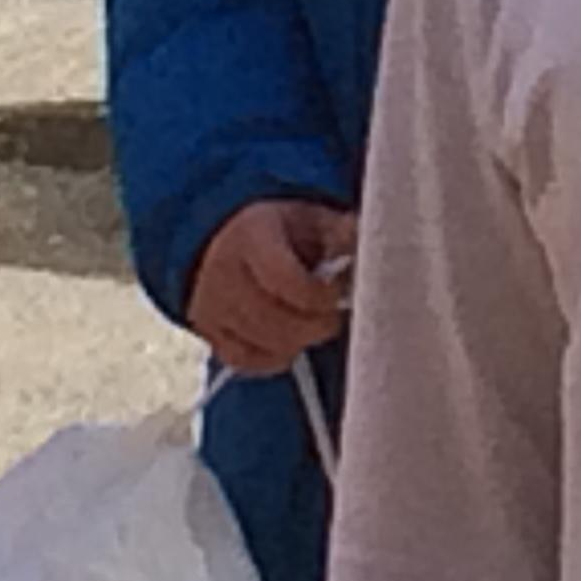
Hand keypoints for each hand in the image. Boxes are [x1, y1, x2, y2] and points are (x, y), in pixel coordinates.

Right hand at [187, 197, 357, 376]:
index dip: (318, 295)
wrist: (230, 238)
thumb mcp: (313, 218)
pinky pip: (245, 362)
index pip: (282, 278)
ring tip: (315, 321)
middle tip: (334, 314)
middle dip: (315, 323)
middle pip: (273, 319)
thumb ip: (342, 233)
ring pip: (262, 345)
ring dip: (299, 341)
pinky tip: (292, 338)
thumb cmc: (282, 231)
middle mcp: (222, 273)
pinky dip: (275, 357)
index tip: (338, 292)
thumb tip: (372, 248)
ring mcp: (211, 307)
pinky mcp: (208, 333)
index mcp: (251, 235)